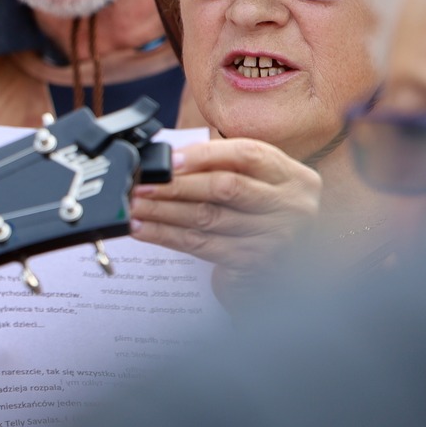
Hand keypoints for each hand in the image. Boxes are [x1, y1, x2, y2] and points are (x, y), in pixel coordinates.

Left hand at [129, 138, 319, 272]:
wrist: (288, 271)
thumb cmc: (259, 216)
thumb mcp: (255, 184)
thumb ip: (223, 168)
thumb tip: (167, 159)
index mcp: (291, 176)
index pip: (247, 155)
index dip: (203, 155)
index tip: (166, 160)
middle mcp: (291, 205)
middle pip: (225, 187)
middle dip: (175, 185)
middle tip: (140, 185)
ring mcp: (276, 237)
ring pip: (208, 218)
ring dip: (163, 211)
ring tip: (133, 206)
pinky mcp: (253, 263)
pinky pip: (201, 245)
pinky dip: (167, 236)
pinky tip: (144, 229)